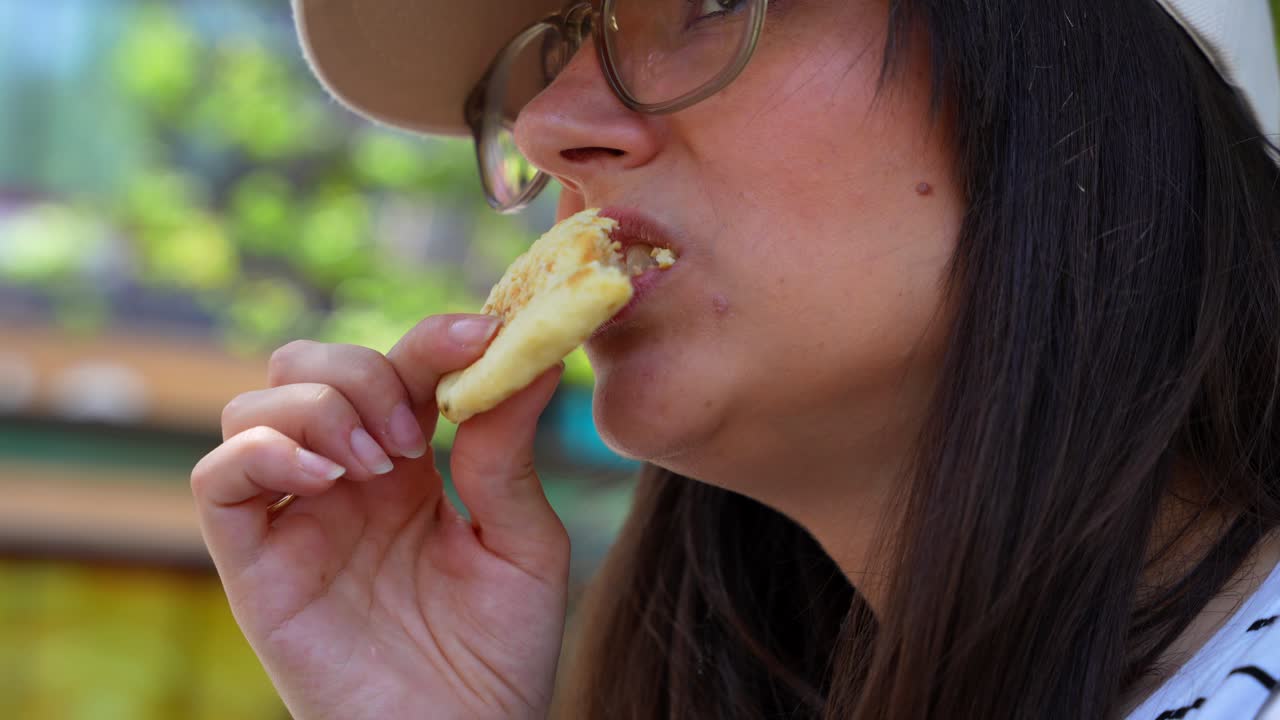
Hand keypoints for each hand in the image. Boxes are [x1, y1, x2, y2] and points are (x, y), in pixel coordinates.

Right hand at [191, 314, 568, 719]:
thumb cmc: (499, 654)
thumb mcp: (522, 542)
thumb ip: (509, 453)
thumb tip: (535, 355)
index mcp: (409, 468)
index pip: (397, 367)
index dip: (432, 338)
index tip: (485, 332)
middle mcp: (343, 482)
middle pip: (308, 365)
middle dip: (363, 369)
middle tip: (415, 431)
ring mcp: (295, 520)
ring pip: (255, 403)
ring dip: (319, 408)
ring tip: (379, 463)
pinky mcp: (255, 566)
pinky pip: (219, 480)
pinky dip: (263, 453)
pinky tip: (330, 481)